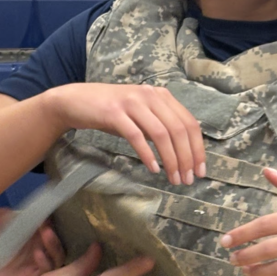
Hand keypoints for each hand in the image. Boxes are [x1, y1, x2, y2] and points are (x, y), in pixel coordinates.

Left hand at [0, 207, 64, 275]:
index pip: (50, 225)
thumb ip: (13, 215)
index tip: (48, 212)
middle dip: (56, 232)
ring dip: (54, 245)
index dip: (52, 219)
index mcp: (31, 233)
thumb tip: (31, 211)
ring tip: (46, 234)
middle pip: (57, 240)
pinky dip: (46, 262)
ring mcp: (36, 263)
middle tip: (47, 225)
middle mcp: (37, 247)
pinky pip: (46, 271)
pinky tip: (38, 253)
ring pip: (57, 256)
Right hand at [44, 82, 204, 185]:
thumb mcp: (141, 116)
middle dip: (187, 158)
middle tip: (188, 180)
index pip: (190, 123)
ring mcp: (132, 102)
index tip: (200, 171)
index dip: (198, 149)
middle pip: (179, 129)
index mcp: (161, 96)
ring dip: (171, 160)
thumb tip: (184, 153)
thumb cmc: (112, 113)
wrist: (75, 102)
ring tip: (174, 179)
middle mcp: (150, 95)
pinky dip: (147, 154)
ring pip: (161, 134)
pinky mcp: (114, 112)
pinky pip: (136, 136)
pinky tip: (153, 169)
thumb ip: (161, 127)